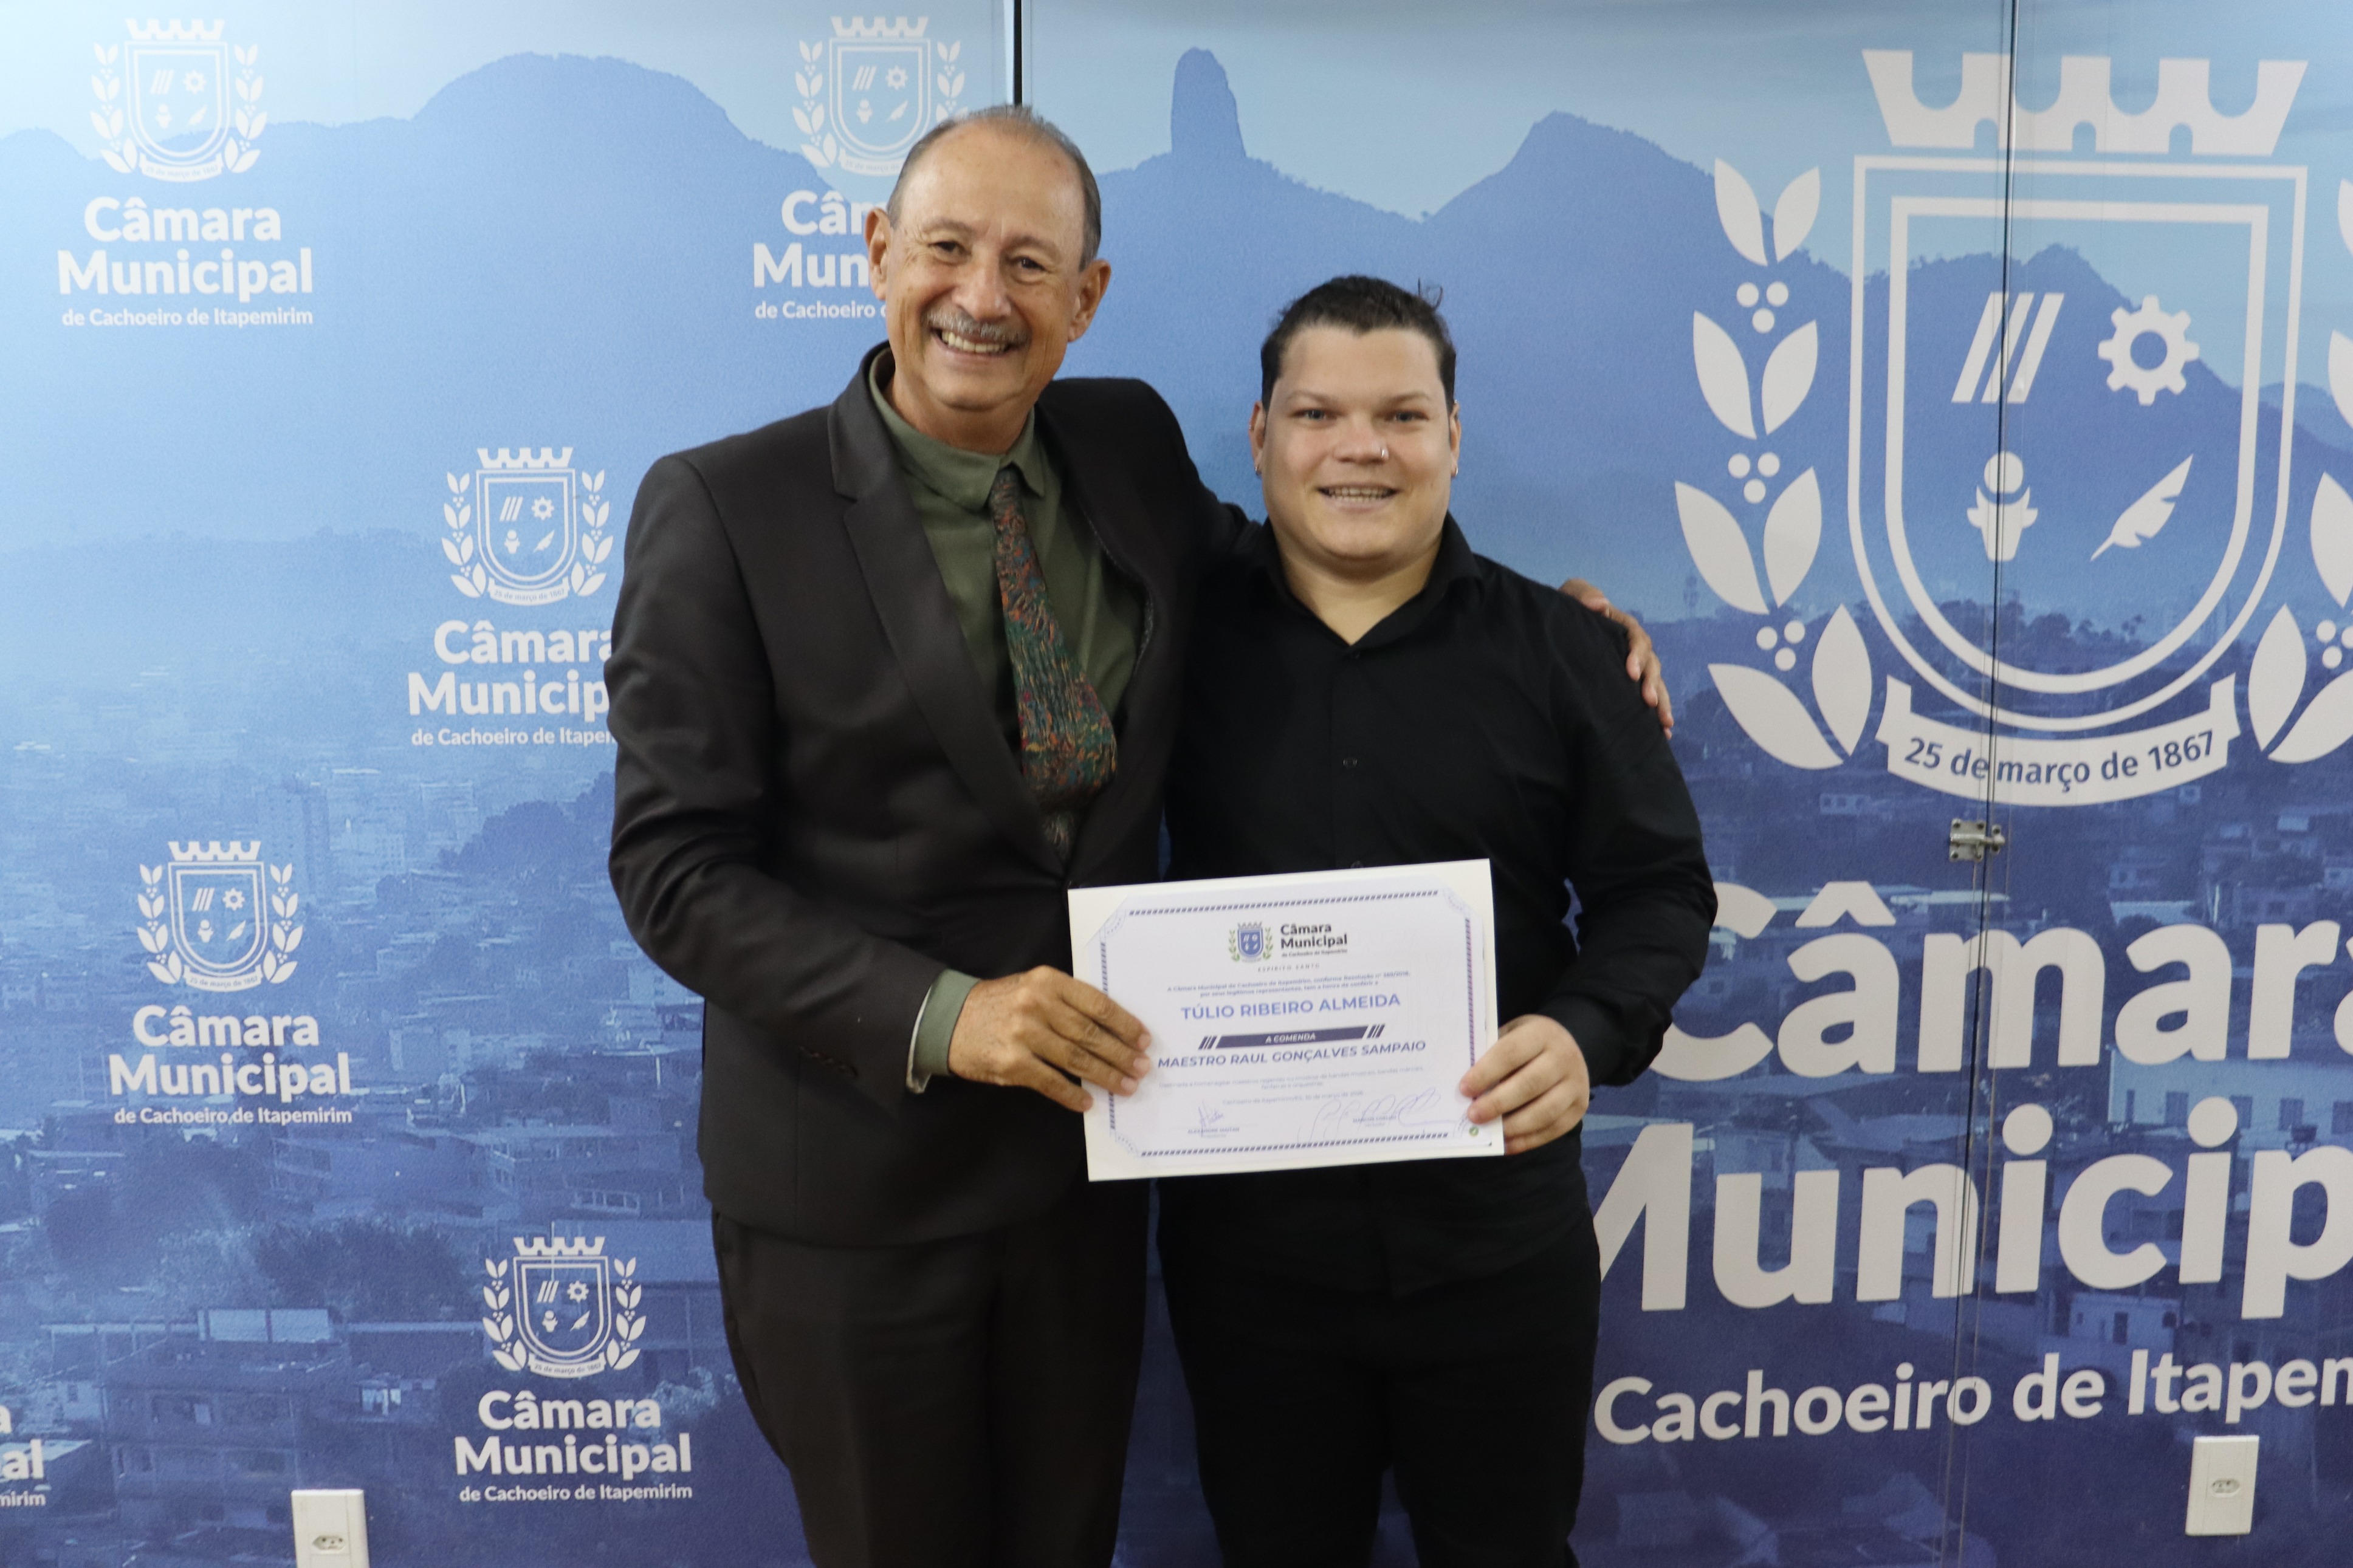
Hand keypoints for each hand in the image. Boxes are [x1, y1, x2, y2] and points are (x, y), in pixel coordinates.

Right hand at [947, 967, 1151, 1112]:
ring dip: (1105, 1076)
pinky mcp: (1011, 1063)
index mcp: (1047, 981)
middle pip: (1091, 1034)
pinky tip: (1088, 1102)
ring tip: (1125, 1086)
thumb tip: (1112, 1030)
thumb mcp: (1033, 987)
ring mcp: (1023, 1035)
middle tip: (1142, 1068)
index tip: (1143, 1040)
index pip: (1097, 1004)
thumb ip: (1067, 1001)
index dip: (1125, 1024)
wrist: (948, 1019)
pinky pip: (1051, 1082)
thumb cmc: (1000, 1003)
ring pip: (1076, 1059)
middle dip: (1121, 1054)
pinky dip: (1072, 1095)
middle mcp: (1036, 1005)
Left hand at [1460, 1014, 1590, 1154]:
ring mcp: (1576, 1084)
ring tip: (1489, 1132)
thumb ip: (1492, 1056)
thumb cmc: (1528, 1044)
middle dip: (1498, 1103)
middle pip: (1530, 1084)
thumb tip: (1467, 1090)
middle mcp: (1564, 1057)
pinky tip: (1507, 1144)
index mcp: (1542, 1033)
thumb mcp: (1511, 1036)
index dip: (1486, 1072)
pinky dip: (1528, 1140)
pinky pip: (1554, 1129)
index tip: (1464, 1089)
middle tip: (1473, 1115)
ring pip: (1545, 1111)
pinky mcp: (1580, 1108)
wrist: (1568, 1049)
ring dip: (1514, 1126)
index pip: (1511, 1052)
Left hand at [1562, 578, 1672, 735]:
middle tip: (1650, 702)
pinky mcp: (1628, 683)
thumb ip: (1582, 595)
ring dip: (1662, 702)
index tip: (1630, 673)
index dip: (1636, 654)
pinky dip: (1656, 714)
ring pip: (1654, 682)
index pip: (1635, 637)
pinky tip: (1663, 734)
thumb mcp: (1570, 596)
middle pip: (1650, 663)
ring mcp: (1632, 665)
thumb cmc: (1566, 610)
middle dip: (1652, 683)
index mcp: (1620, 625)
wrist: (1557, 629)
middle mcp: (1631, 646)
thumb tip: (1601, 603)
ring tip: (1665, 723)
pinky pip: (1646, 697)